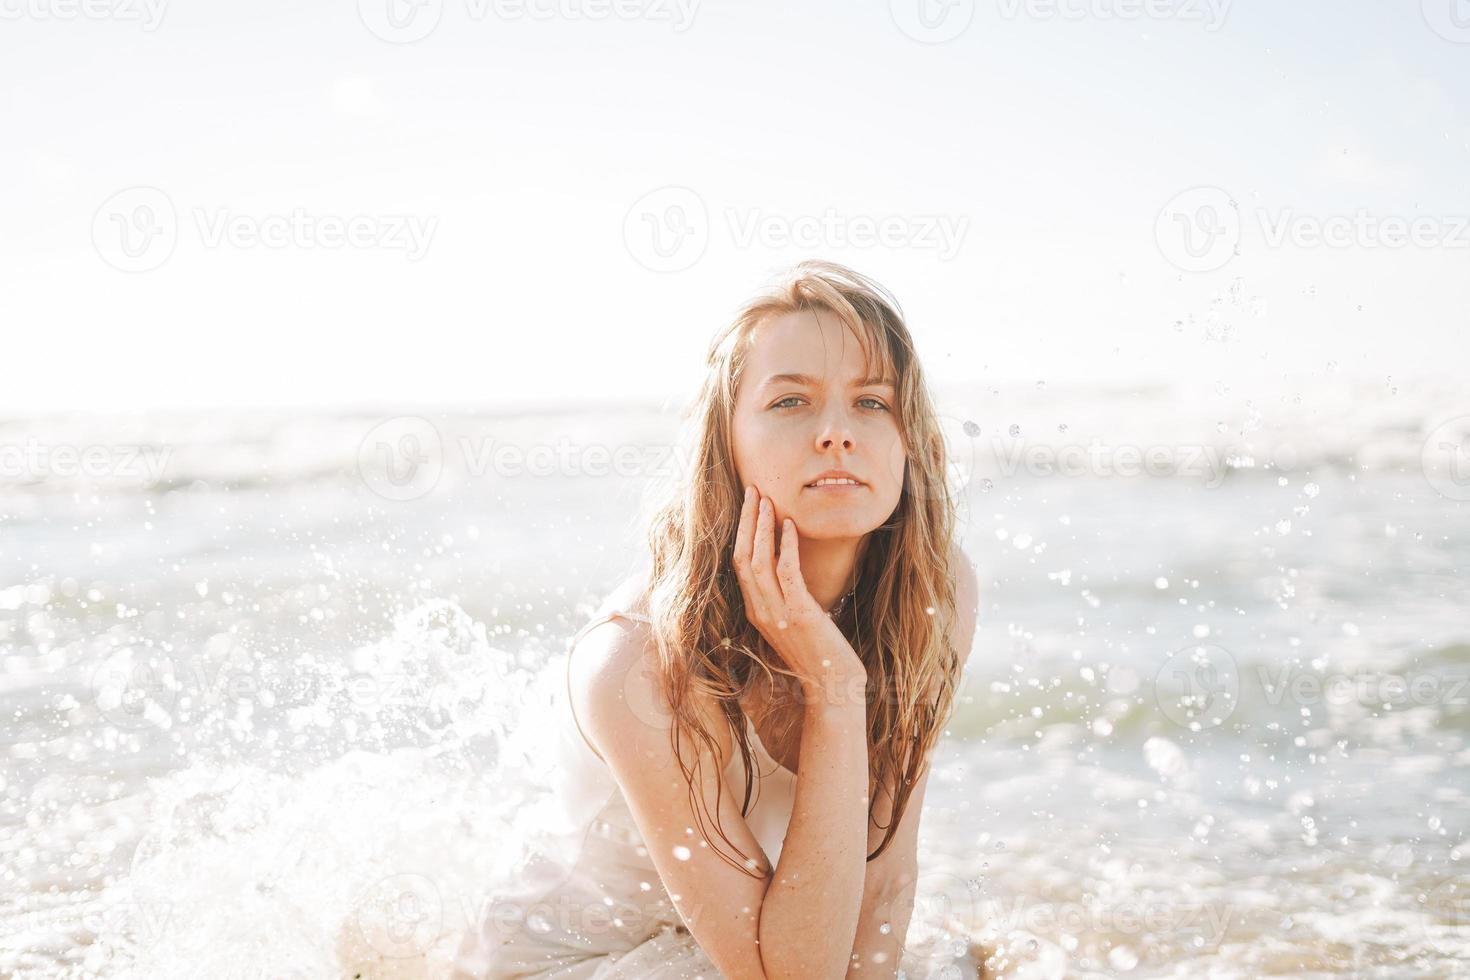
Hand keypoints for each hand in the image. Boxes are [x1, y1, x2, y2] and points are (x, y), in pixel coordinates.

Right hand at [731, 485, 863, 696]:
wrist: (833, 687)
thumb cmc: (819, 655)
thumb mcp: (794, 622)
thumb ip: (785, 598)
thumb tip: (788, 567)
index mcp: (756, 612)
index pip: (738, 564)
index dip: (740, 532)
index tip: (748, 505)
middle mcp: (760, 611)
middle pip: (742, 557)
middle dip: (746, 521)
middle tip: (752, 490)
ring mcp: (777, 613)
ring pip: (758, 561)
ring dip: (761, 527)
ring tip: (767, 500)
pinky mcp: (799, 614)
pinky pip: (787, 572)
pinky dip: (786, 546)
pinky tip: (790, 525)